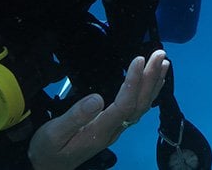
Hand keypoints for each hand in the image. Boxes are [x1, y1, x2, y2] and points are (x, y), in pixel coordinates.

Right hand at [27, 50, 169, 169]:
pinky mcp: (114, 127)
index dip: (134, 82)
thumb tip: (97, 99)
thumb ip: (75, 117)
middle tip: (160, 54)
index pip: (124, 104)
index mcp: (100, 130)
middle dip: (151, 78)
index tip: (138, 60)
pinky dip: (148, 93)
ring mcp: (116, 129)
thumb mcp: (53, 134)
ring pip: (142, 106)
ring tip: (164, 63)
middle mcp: (114, 130)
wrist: (47, 168)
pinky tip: (152, 82)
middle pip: (139, 103)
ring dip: (154, 84)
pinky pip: (136, 108)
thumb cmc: (47, 150)